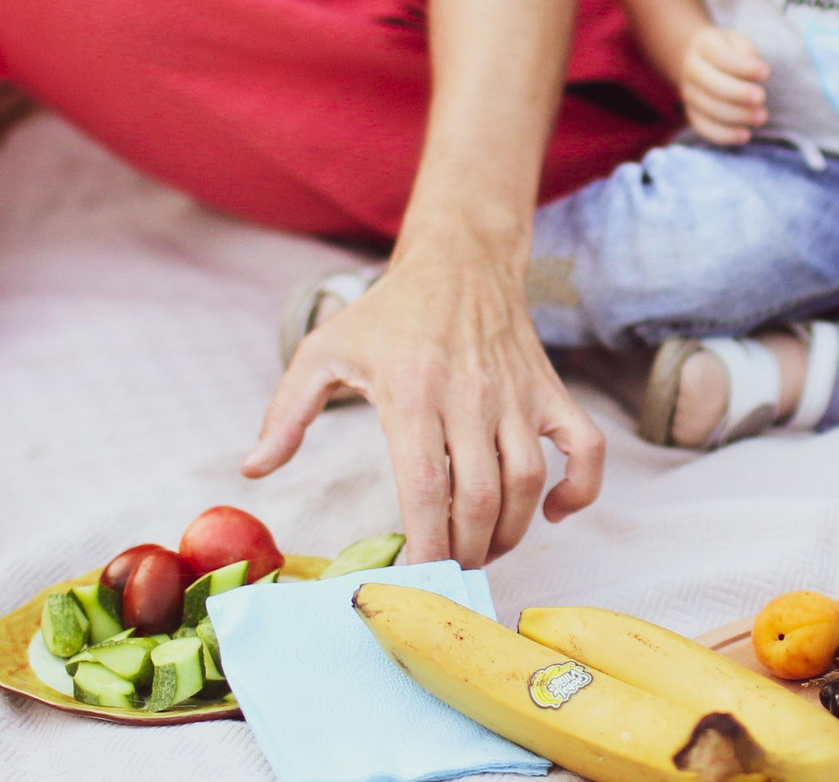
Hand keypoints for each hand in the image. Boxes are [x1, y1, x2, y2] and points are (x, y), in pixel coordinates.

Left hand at [243, 238, 604, 566]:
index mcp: (412, 391)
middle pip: (480, 499)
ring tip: (483, 551)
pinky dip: (579, 490)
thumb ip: (286, 411)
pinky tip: (550, 512)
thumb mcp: (323, 350)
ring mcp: (517, 394)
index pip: (427, 487)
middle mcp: (470, 395)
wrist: (458, 261)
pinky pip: (585, 449)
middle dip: (464, 553)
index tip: (413, 577)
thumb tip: (253, 469)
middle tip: (446, 573)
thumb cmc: (386, 314)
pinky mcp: (550, 390)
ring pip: (529, 482)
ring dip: (510, 533)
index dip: (426, 544)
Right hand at [678, 26, 768, 144]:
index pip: (722, 58)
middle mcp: (692, 71)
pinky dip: (725, 135)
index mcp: (704, 47)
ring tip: (762, 116)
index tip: (766, 73)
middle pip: (713, 86)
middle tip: (762, 97)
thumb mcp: (737, 41)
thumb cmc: (727, 50)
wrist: (698, 61)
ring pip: (711, 109)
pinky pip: (705, 128)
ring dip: (738, 116)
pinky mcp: (693, 114)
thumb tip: (757, 72)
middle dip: (739, 94)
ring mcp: (690, 94)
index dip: (744, 67)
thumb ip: (747, 53)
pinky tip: (745, 135)